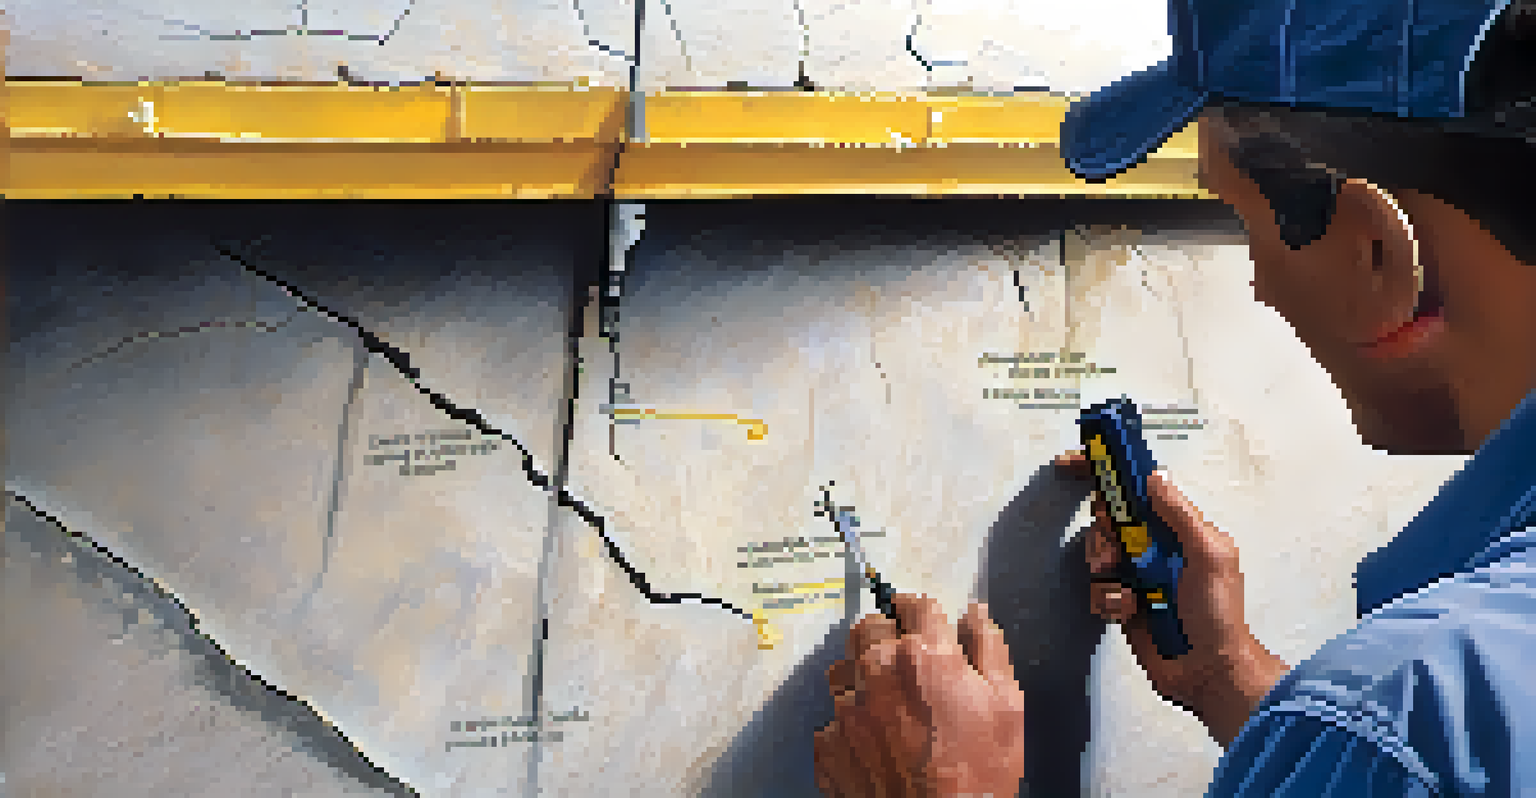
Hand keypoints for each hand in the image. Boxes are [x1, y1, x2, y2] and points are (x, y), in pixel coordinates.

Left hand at [814, 594, 1024, 797]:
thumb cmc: (981, 772)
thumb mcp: (1007, 706)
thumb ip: (988, 649)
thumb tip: (974, 613)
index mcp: (921, 654)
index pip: (912, 604)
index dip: (921, 612)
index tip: (925, 624)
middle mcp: (875, 671)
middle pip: (869, 627)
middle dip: (887, 634)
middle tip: (906, 661)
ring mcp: (846, 708)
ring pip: (843, 669)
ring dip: (861, 674)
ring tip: (887, 702)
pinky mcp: (828, 743)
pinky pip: (833, 717)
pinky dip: (850, 724)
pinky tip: (874, 742)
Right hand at [1055, 450, 1288, 746]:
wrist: (1207, 671)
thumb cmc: (1217, 613)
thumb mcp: (1208, 555)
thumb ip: (1180, 515)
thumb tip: (1155, 476)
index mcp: (1179, 531)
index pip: (1140, 492)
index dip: (1109, 476)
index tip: (1075, 464)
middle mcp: (1155, 549)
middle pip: (1109, 521)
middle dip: (1104, 534)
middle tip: (1116, 553)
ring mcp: (1137, 577)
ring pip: (1098, 554)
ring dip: (1105, 567)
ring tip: (1123, 585)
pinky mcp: (1122, 605)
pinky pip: (1099, 590)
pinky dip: (1109, 599)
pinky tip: (1129, 610)